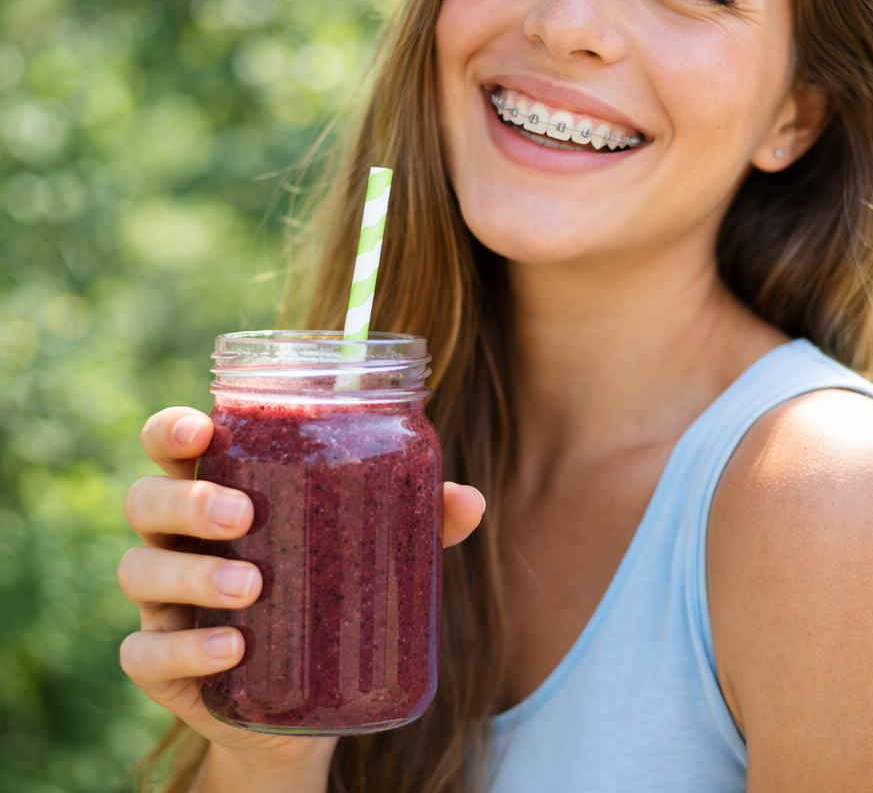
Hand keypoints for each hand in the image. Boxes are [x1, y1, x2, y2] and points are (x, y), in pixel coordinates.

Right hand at [118, 406, 484, 790]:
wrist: (306, 707)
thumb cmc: (330, 596)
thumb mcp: (371, 553)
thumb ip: (418, 522)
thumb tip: (471, 500)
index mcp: (222, 492)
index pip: (172, 447)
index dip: (170, 429)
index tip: (201, 428)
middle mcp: (180, 541)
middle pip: (146, 499)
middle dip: (188, 498)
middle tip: (244, 513)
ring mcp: (164, 604)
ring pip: (139, 570)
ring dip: (194, 571)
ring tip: (254, 584)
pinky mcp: (164, 667)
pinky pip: (144, 654)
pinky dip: (186, 647)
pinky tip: (234, 648)